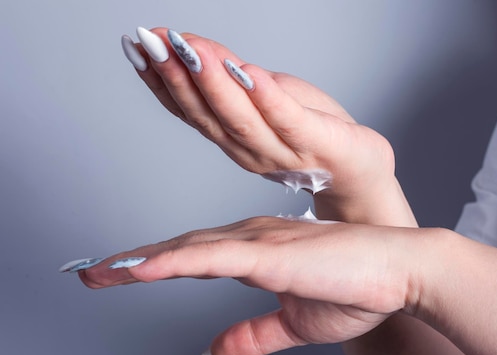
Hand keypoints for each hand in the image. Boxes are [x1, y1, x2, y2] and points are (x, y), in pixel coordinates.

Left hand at [80, 217, 415, 354]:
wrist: (402, 274)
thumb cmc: (358, 290)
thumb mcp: (292, 324)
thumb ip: (250, 336)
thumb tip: (210, 353)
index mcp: (257, 253)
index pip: (194, 258)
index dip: (154, 265)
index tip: (119, 274)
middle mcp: (252, 240)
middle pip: (181, 249)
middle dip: (134, 261)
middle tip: (91, 271)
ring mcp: (260, 243)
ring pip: (188, 249)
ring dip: (142, 259)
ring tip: (100, 270)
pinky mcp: (272, 254)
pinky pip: (213, 256)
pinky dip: (175, 260)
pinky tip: (143, 267)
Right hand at [124, 28, 414, 224]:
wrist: (358, 169)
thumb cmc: (313, 131)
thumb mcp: (266, 97)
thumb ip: (232, 83)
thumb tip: (194, 50)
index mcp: (234, 140)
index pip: (190, 110)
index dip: (159, 81)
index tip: (135, 47)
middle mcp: (250, 151)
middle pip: (207, 115)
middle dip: (176, 76)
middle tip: (151, 41)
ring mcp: (283, 151)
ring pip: (240, 119)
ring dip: (213, 84)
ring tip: (192, 50)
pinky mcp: (317, 143)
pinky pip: (288, 121)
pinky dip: (267, 98)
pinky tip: (250, 72)